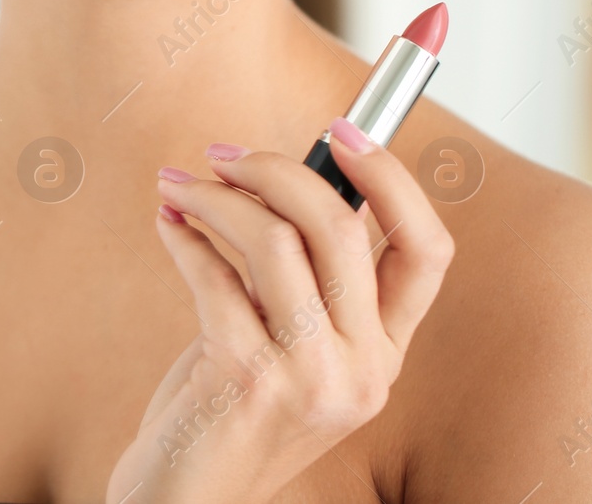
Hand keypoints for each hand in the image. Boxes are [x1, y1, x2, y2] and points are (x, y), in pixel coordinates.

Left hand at [106, 118, 454, 503]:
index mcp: (386, 352)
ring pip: (273, 240)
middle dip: (276, 169)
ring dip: (214, 197)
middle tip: (220, 153)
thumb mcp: (287, 341)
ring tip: (177, 185)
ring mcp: (311, 379)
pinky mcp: (248, 380)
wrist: (186, 497)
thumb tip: (288, 169)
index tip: (346, 125)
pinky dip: (182, 236)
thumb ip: (303, 274)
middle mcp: (364, 369)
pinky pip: (212, 275)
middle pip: (342, 228)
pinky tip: (164, 225)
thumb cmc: (228, 403)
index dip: (393, 179)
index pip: (427, 250)